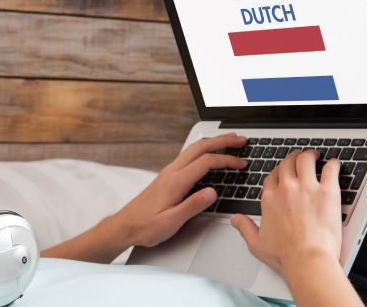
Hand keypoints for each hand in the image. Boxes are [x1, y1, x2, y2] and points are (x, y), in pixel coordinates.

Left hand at [111, 133, 247, 247]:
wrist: (125, 226)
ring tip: (229, 141)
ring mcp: (168, 172)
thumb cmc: (145, 226)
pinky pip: (188, 156)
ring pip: (193, 149)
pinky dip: (203, 151)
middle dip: (222, 141)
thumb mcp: (171, 221)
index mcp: (175, 181)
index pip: (206, 162)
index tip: (242, 163)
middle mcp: (171, 172)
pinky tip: (208, 154)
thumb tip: (212, 193)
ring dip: (213, 143)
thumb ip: (192, 206)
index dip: (227, 160)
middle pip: (200, 147)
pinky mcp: (167, 177)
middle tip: (240, 140)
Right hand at [231, 150, 342, 273]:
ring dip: (311, 155)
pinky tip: (334, 165)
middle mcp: (286, 189)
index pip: (272, 176)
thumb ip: (245, 228)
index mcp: (270, 199)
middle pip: (288, 163)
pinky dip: (333, 165)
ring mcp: (307, 188)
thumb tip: (235, 220)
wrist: (307, 261)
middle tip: (300, 158)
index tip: (284, 173)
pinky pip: (330, 169)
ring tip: (315, 155)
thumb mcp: (257, 243)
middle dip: (293, 158)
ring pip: (306, 160)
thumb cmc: (286, 255)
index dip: (278, 172)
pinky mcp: (327, 191)